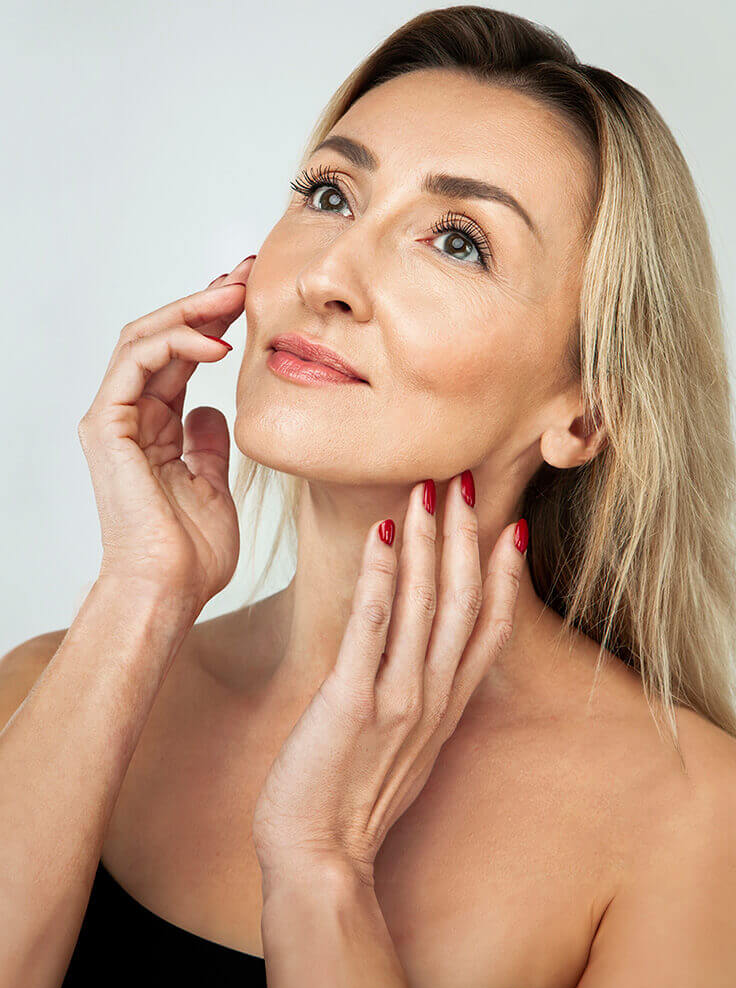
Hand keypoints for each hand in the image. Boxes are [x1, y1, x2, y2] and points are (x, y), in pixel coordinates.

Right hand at [78, 256, 254, 616]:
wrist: (168, 591)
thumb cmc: (191, 554)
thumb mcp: (213, 485)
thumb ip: (208, 444)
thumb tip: (213, 411)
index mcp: (155, 429)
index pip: (182, 357)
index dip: (216, 322)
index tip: (256, 297)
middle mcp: (130, 417)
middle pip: (164, 337)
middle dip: (206, 300)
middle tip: (249, 273)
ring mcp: (113, 419)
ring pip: (146, 337)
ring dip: (194, 309)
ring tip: (237, 293)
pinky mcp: (106, 425)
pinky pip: (136, 362)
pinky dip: (176, 343)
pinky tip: (218, 344)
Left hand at [252, 472, 528, 889]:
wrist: (320, 859)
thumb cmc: (353, 797)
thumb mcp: (406, 745)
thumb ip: (420, 696)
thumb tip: (416, 653)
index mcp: (448, 706)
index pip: (492, 628)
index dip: (505, 574)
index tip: (510, 527)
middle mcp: (433, 698)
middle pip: (464, 602)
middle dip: (466, 538)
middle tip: (466, 481)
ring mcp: (397, 700)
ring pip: (426, 605)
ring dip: (429, 543)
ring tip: (428, 490)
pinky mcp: (352, 703)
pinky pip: (371, 626)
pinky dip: (379, 575)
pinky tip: (381, 534)